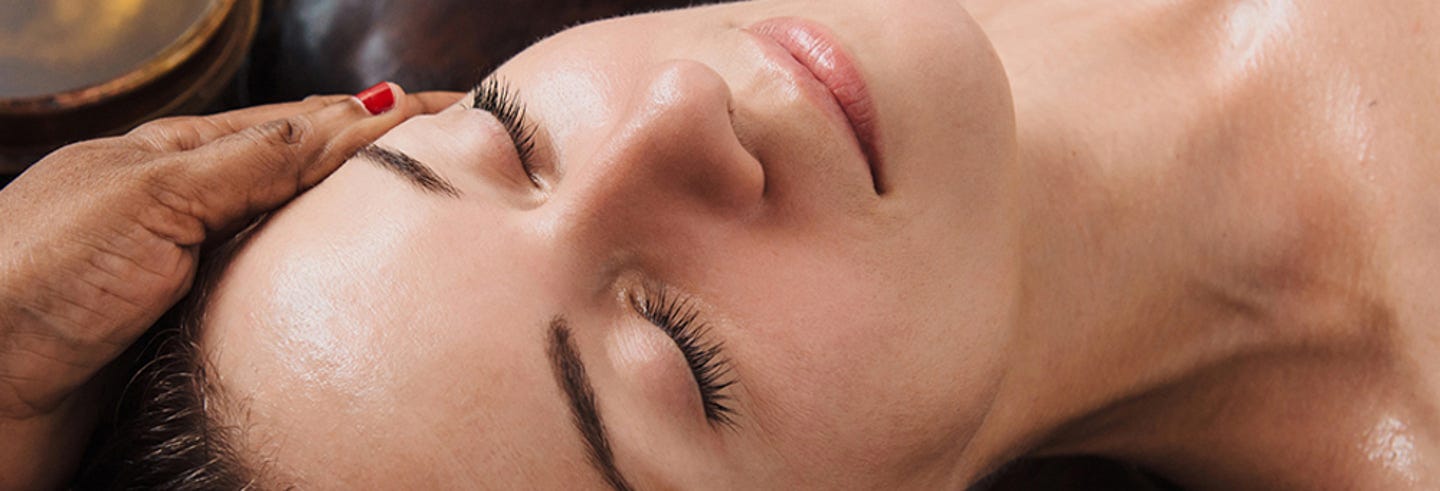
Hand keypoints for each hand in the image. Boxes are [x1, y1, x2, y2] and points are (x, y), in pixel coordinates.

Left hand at [0, 84, 461, 488]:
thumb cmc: (33, 275)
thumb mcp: (151, 195)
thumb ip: (255, 161)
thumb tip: (358, 114)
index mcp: (174, 159)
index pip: (301, 126)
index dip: (379, 117)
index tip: (457, 112)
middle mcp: (189, 215)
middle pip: (306, 186)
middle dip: (382, 171)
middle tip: (467, 165)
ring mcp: (193, 281)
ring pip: (299, 251)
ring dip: (362, 240)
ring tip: (434, 230)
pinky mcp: (195, 345)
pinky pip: (280, 312)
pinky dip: (328, 299)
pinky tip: (361, 303)